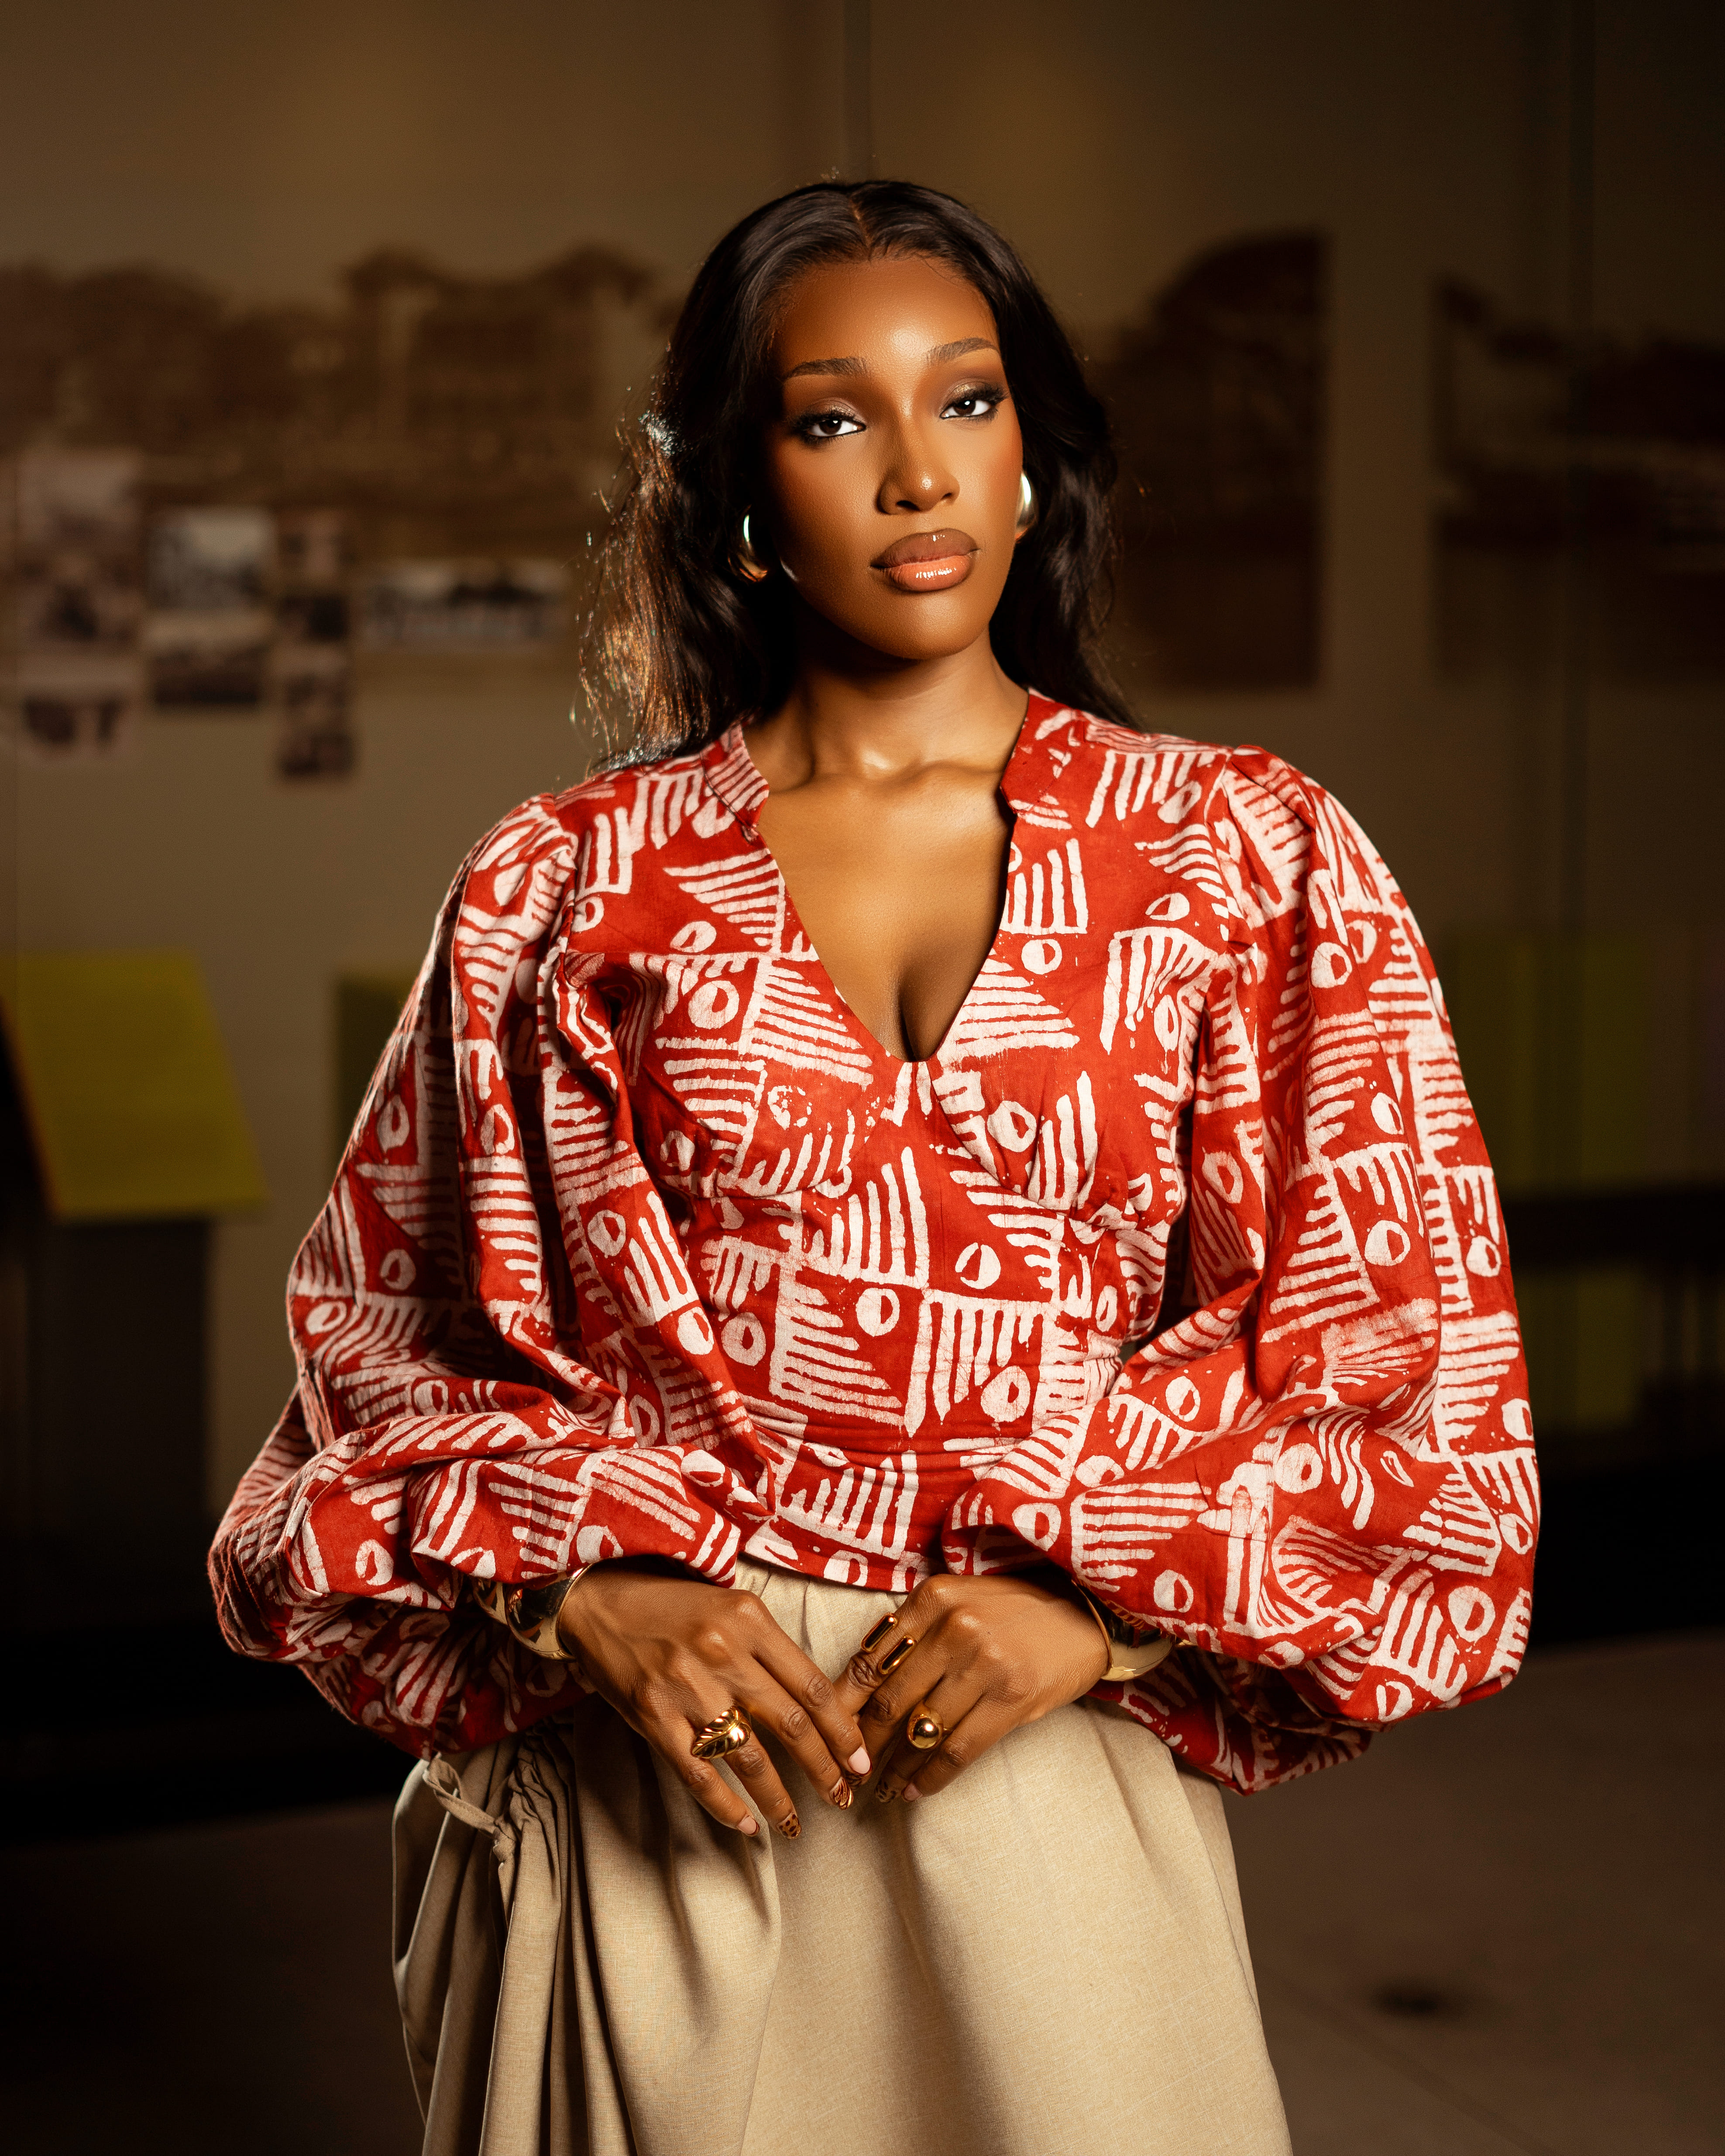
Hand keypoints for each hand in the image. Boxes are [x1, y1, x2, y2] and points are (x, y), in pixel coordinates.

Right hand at [556, 1564, 872, 1839]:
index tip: (859, 1761)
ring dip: (777, 1798)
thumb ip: (769, 1648)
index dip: (842, 1730)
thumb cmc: (672, 1604)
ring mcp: (686, 1686)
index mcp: (750, 1620)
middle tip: (840, 1797)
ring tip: (793, 1822)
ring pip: (748, 1757)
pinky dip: (724, 1805)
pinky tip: (744, 1824)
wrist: (599, 1599)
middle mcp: (722, 1651)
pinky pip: (698, 1772)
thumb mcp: (730, 1607)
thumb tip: (814, 1704)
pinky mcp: (653, 1715)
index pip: (813, 1686)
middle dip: (822, 1769)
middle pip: (790, 1723)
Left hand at [831, 1572, 1108, 1803]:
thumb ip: (913, 1630)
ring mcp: (984, 1663)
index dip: (841, 1707)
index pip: (870, 1660)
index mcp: (932, 1598)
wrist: (1087, 1611)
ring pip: (920, 1730)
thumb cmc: (1015, 1608)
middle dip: (861, 1745)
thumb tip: (859, 1682)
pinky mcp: (1012, 1697)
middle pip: (888, 1700)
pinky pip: (958, 1749)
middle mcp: (953, 1627)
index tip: (826, 1736)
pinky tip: (916, 1790)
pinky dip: (932, 1777)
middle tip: (845, 1773)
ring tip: (881, 1789)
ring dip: (895, 1768)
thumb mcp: (959, 1599)